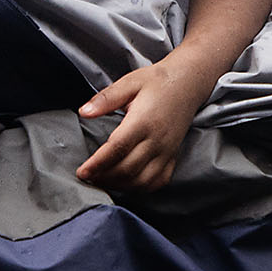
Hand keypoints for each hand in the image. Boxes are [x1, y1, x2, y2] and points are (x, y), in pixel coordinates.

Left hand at [74, 60, 212, 192]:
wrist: (189, 82)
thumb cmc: (157, 81)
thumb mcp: (129, 82)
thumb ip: (106, 98)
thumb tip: (83, 112)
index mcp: (143, 121)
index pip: (117, 149)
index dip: (97, 164)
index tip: (82, 172)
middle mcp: (157, 140)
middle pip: (128, 169)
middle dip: (104, 177)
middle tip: (87, 177)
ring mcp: (167, 151)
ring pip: (142, 181)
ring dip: (119, 185)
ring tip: (102, 180)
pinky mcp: (173, 157)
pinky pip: (157, 182)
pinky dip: (140, 188)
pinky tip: (126, 182)